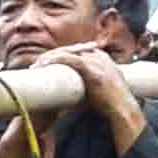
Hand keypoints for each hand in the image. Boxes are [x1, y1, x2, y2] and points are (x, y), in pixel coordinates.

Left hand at [29, 44, 144, 136]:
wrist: (121, 108)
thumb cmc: (109, 103)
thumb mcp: (97, 89)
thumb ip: (83, 87)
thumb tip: (64, 97)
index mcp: (101, 58)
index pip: (76, 51)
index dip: (60, 55)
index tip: (47, 63)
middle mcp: (98, 56)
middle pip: (70, 50)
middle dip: (52, 55)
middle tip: (37, 64)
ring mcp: (95, 60)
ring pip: (67, 52)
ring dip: (50, 57)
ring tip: (36, 65)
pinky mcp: (91, 68)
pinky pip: (68, 59)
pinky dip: (54, 60)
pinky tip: (43, 63)